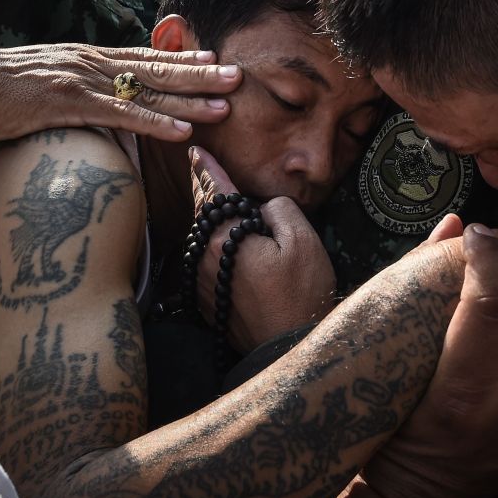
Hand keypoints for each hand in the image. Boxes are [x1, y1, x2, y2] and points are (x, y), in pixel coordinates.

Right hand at [0, 45, 242, 142]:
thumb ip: (74, 83)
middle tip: (239, 77)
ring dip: (189, 101)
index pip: (144, 55)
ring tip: (225, 107)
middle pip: (157, 69)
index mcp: (87, 57)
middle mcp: (92, 63)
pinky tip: (181, 133)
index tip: (213, 59)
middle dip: (200, 76)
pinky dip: (154, 124)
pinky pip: (122, 115)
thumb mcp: (44, 78)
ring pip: (148, 91)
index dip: (180, 58)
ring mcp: (83, 82)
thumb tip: (94, 95)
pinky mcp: (70, 105)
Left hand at [189, 146, 335, 353]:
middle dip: (201, 187)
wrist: (287, 347)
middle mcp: (203, 257)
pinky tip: (216, 239)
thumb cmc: (300, 293)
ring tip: (208, 197)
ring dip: (205, 217)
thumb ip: (278, 208)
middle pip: (202, 213)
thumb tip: (262, 206)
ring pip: (200, 238)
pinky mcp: (206, 300)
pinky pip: (202, 261)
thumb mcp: (302, 240)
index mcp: (224, 237)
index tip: (195, 150)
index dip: (206, 167)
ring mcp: (201, 281)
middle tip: (196, 165)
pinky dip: (208, 244)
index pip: (213, 191)